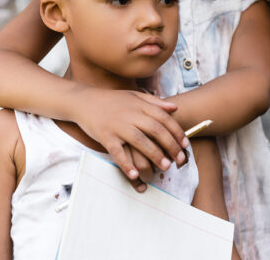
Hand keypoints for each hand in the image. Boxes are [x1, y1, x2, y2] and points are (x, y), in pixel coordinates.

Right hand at [73, 87, 188, 187]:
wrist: (84, 101)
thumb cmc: (111, 100)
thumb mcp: (133, 96)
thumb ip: (154, 102)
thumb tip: (175, 108)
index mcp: (139, 104)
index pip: (163, 118)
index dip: (177, 132)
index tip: (185, 145)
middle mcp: (130, 114)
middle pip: (156, 130)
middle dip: (171, 146)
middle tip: (180, 160)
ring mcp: (117, 125)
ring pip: (140, 142)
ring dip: (155, 155)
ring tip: (166, 167)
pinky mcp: (105, 136)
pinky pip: (118, 152)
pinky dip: (126, 164)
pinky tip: (135, 174)